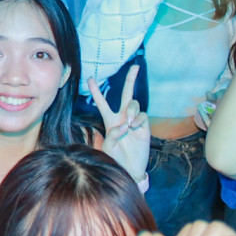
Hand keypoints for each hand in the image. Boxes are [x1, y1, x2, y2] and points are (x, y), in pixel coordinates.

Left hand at [87, 69, 149, 183]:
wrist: (130, 169)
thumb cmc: (116, 158)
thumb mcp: (108, 147)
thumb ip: (113, 134)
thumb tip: (125, 124)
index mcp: (110, 121)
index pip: (102, 102)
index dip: (96, 91)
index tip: (90, 78)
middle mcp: (122, 117)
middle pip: (126, 94)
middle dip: (131, 80)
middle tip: (135, 66)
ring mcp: (134, 121)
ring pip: (134, 103)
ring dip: (131, 110)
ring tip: (129, 123)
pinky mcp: (144, 127)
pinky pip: (142, 115)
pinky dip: (138, 119)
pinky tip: (134, 127)